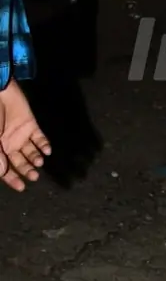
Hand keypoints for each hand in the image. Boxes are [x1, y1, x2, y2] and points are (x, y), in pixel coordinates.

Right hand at [0, 78, 50, 192]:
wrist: (0, 93)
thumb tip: (2, 172)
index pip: (5, 169)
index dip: (12, 179)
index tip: (22, 187)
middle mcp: (9, 145)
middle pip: (20, 162)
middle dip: (27, 170)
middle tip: (35, 176)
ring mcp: (21, 135)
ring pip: (31, 152)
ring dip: (35, 158)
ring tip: (39, 162)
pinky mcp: (31, 125)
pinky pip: (39, 138)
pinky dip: (44, 145)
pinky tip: (47, 150)